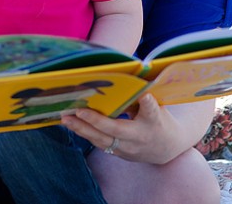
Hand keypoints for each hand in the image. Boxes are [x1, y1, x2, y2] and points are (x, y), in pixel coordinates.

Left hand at [62, 94, 185, 163]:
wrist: (165, 149)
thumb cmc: (159, 120)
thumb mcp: (157, 106)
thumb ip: (143, 96)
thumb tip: (131, 77)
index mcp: (154, 121)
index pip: (151, 111)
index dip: (147, 103)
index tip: (145, 95)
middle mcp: (139, 137)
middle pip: (116, 130)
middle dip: (95, 121)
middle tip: (77, 111)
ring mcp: (127, 149)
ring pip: (102, 140)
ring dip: (82, 129)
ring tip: (66, 118)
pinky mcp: (118, 154)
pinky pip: (99, 144)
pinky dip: (85, 134)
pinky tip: (71, 125)